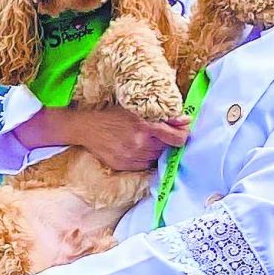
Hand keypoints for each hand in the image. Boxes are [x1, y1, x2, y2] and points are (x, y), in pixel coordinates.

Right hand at [26, 106, 187, 172]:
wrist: (87, 128)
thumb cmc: (113, 115)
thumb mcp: (137, 109)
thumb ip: (163, 116)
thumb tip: (186, 120)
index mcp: (145, 126)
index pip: (176, 138)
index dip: (182, 136)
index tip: (181, 133)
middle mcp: (140, 143)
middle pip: (166, 148)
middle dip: (166, 141)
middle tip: (157, 134)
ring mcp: (131, 156)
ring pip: (156, 157)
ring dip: (155, 150)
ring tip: (144, 141)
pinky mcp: (124, 165)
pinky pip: (144, 165)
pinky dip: (144, 158)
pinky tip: (136, 149)